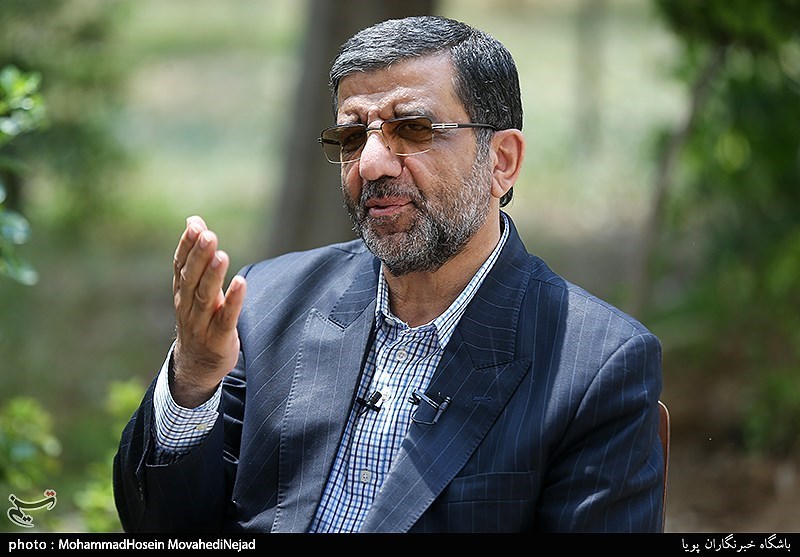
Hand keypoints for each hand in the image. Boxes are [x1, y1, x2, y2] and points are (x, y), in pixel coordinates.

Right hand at [170, 215, 245, 407]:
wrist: (196, 366)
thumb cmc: (199, 318)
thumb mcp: (194, 288)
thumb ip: (195, 256)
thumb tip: (194, 220)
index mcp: (182, 292)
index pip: (180, 266)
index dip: (186, 246)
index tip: (194, 225)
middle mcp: (187, 306)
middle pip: (191, 279)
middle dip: (199, 256)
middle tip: (208, 235)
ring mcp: (201, 324)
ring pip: (205, 297)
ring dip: (213, 276)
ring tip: (221, 255)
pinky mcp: (218, 339)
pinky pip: (225, 318)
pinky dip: (232, 301)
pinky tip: (240, 283)